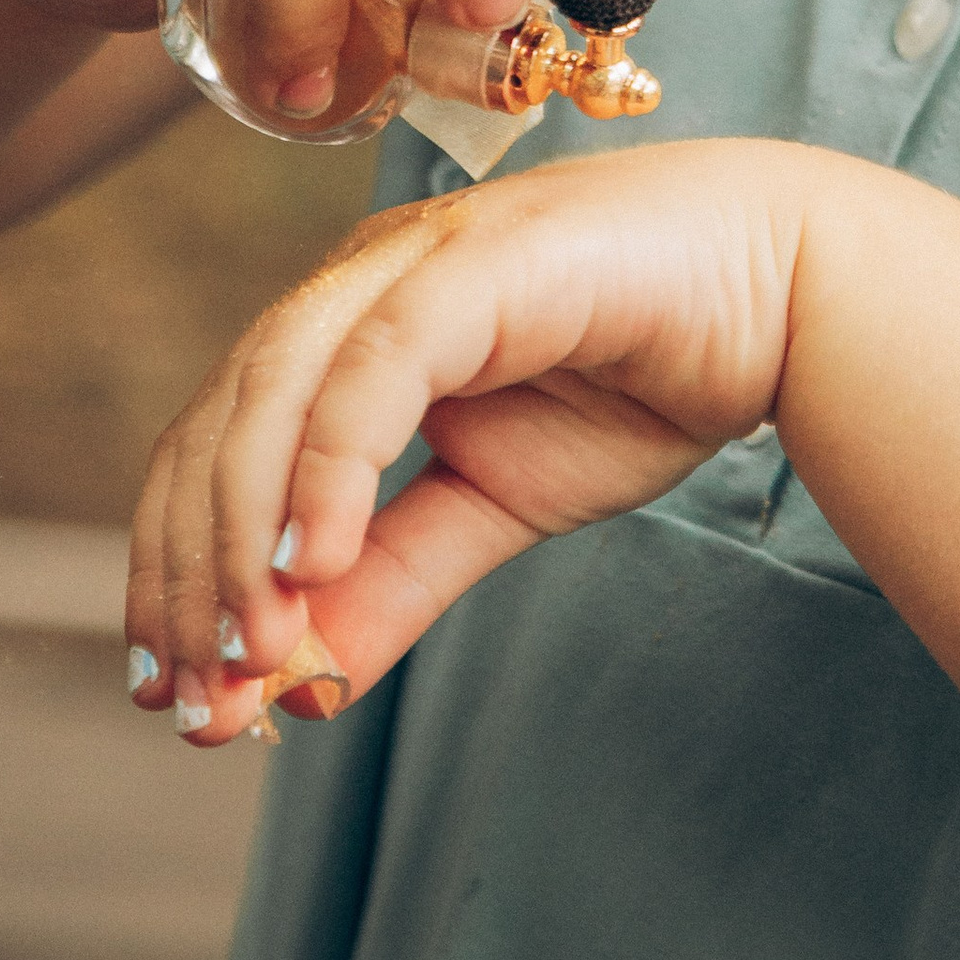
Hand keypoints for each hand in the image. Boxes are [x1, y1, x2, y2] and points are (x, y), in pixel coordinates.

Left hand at [126, 139, 816, 740]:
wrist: (785, 297)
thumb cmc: (645, 375)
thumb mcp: (495, 509)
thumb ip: (392, 581)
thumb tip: (296, 691)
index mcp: (350, 329)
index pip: (216, 451)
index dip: (176, 574)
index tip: (174, 701)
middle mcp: (362, 281)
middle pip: (219, 424)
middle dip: (190, 573)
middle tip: (199, 702)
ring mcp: (417, 257)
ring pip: (275, 388)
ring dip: (244, 530)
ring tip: (253, 653)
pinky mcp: (483, 258)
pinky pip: (378, 360)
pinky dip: (330, 461)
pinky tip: (315, 560)